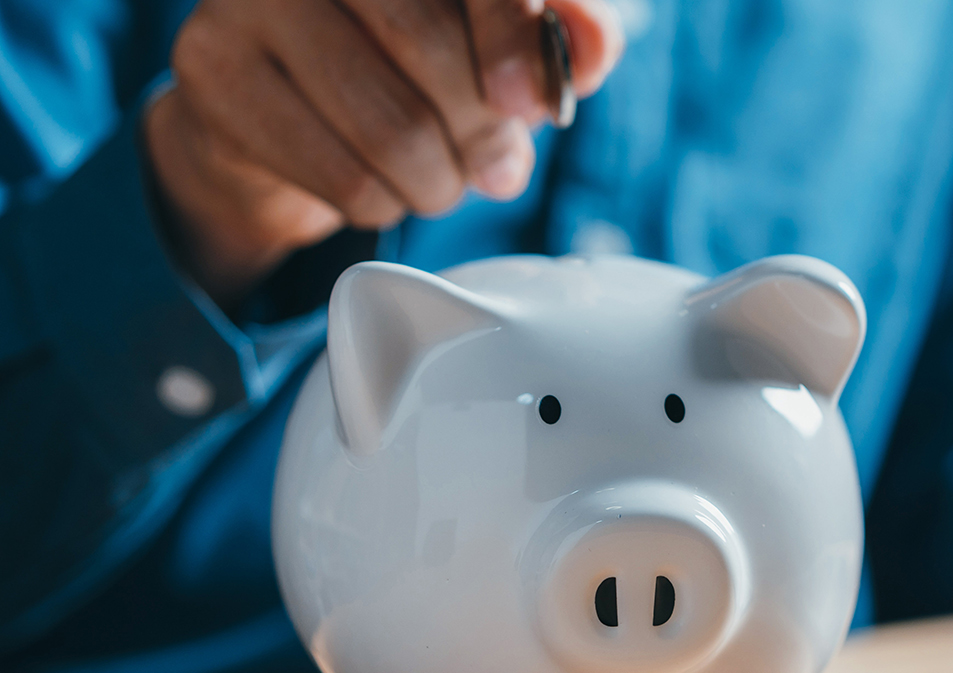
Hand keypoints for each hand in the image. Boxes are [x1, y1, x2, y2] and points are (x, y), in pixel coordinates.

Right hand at [143, 0, 626, 306]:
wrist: (287, 114)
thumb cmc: (414, 68)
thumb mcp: (505, 46)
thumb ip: (560, 36)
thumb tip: (588, 53)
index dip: (513, 37)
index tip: (531, 104)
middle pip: (428, 46)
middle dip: (480, 130)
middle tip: (490, 163)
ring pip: (390, 127)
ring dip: (436, 182)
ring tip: (436, 178)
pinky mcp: (212, 68)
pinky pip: (342, 174)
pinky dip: (381, 202)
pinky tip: (376, 184)